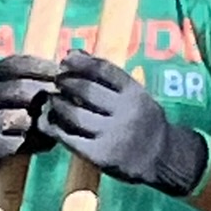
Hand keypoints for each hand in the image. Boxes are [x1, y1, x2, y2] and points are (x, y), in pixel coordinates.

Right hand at [0, 55, 59, 196]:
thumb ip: (16, 82)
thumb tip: (60, 72)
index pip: (16, 63)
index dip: (43, 66)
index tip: (62, 73)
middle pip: (24, 89)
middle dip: (49, 95)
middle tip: (66, 102)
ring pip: (24, 118)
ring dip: (45, 122)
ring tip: (59, 124)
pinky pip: (21, 143)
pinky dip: (39, 144)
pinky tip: (47, 143)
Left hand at [38, 51, 209, 195]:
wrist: (162, 157)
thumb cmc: (142, 120)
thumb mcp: (134, 94)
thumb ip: (108, 77)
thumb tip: (73, 53)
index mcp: (135, 93)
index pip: (103, 69)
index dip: (80, 62)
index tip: (66, 59)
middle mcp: (125, 112)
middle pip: (86, 91)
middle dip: (66, 82)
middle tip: (56, 81)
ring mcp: (112, 135)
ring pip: (75, 115)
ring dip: (57, 105)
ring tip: (52, 100)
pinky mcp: (100, 156)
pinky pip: (69, 138)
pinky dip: (53, 127)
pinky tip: (48, 121)